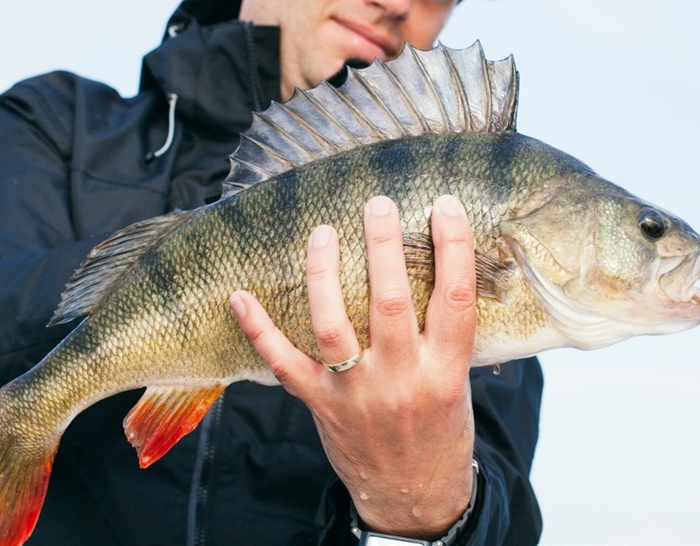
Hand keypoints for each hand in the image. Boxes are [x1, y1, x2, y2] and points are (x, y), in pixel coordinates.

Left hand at [229, 194, 477, 537]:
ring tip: (321, 232)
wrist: (413, 496)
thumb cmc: (440, 429)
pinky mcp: (321, 406)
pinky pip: (283, 364)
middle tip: (377, 203)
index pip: (455, 301)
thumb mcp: (459, 381)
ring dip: (323, 274)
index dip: (453, 249)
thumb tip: (443, 259)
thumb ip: (446, 331)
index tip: (444, 206)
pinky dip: (259, 329)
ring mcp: (356, 394)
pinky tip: (240, 295)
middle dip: (382, 247)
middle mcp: (402, 380)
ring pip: (333, 325)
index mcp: (445, 372)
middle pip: (390, 303)